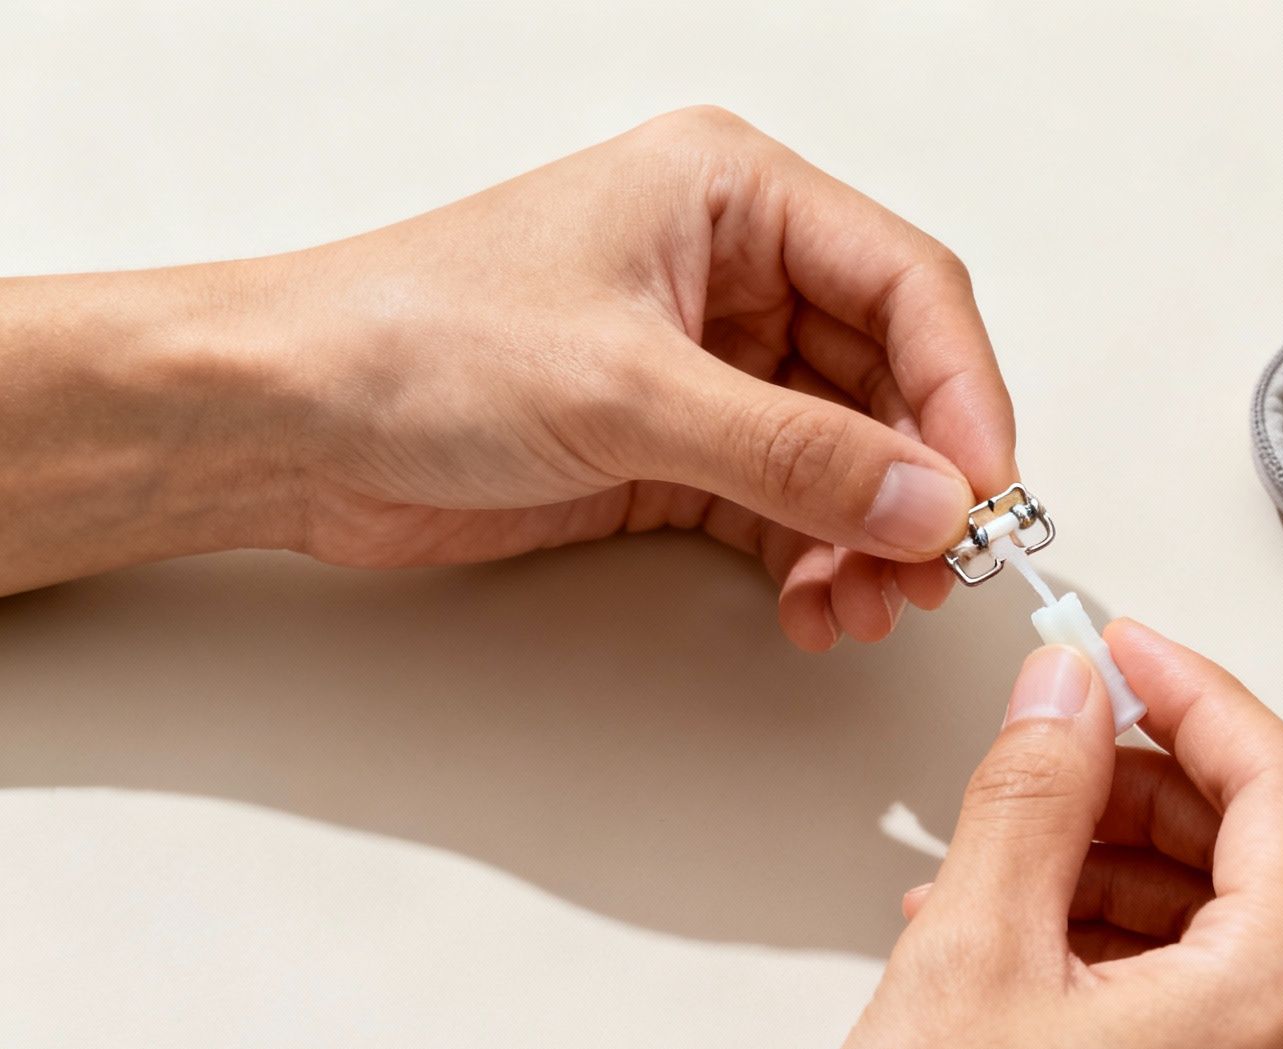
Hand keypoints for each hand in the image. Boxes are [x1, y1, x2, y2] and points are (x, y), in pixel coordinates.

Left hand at [0, 108, 1014, 648]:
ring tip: (865, 603)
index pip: (907, 286)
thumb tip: (930, 501)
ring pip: (848, 454)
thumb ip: (796, 453)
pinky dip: (812, 559)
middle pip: (891, 379)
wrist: (284, 423)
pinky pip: (789, 505)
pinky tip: (814, 605)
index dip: (963, 392)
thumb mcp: (627, 392)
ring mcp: (711, 364)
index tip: (984, 490)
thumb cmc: (413, 343)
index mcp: (734, 196)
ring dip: (869, 536)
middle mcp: (736, 272)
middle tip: (934, 567)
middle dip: (918, 483)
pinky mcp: (680, 446)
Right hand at [805, 621, 1282, 1048]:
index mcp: (1273, 1014)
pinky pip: (1227, 999)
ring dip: (1150, 857)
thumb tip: (1066, 696)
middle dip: (1174, 776)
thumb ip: (1032, 798)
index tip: (1126, 650)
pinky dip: (1145, 939)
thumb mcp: (969, 962)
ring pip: (1257, 923)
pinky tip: (1040, 927)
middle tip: (1077, 737)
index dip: (1201, 693)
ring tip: (1030, 844)